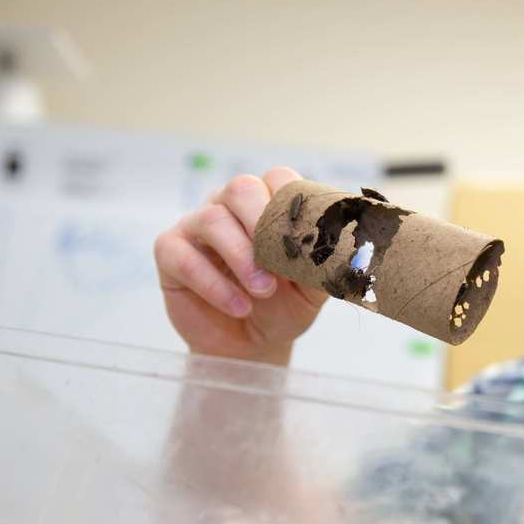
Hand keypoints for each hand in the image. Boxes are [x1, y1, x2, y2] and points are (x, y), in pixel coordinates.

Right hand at [154, 167, 326, 364]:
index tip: (306, 238)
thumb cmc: (283, 307)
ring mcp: (197, 227)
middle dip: (262, 222)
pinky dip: (214, 284)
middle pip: (241, 188)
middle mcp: (230, 208)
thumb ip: (328, 265)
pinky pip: (182, 255)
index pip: (278, 179)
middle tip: (278, 263)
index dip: (293, 203)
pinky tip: (238, 307)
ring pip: (212, 218)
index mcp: (268, 206)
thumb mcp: (313, 289)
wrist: (253, 344)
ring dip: (242, 256)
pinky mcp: (170, 253)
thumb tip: (353, 252)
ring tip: (263, 291)